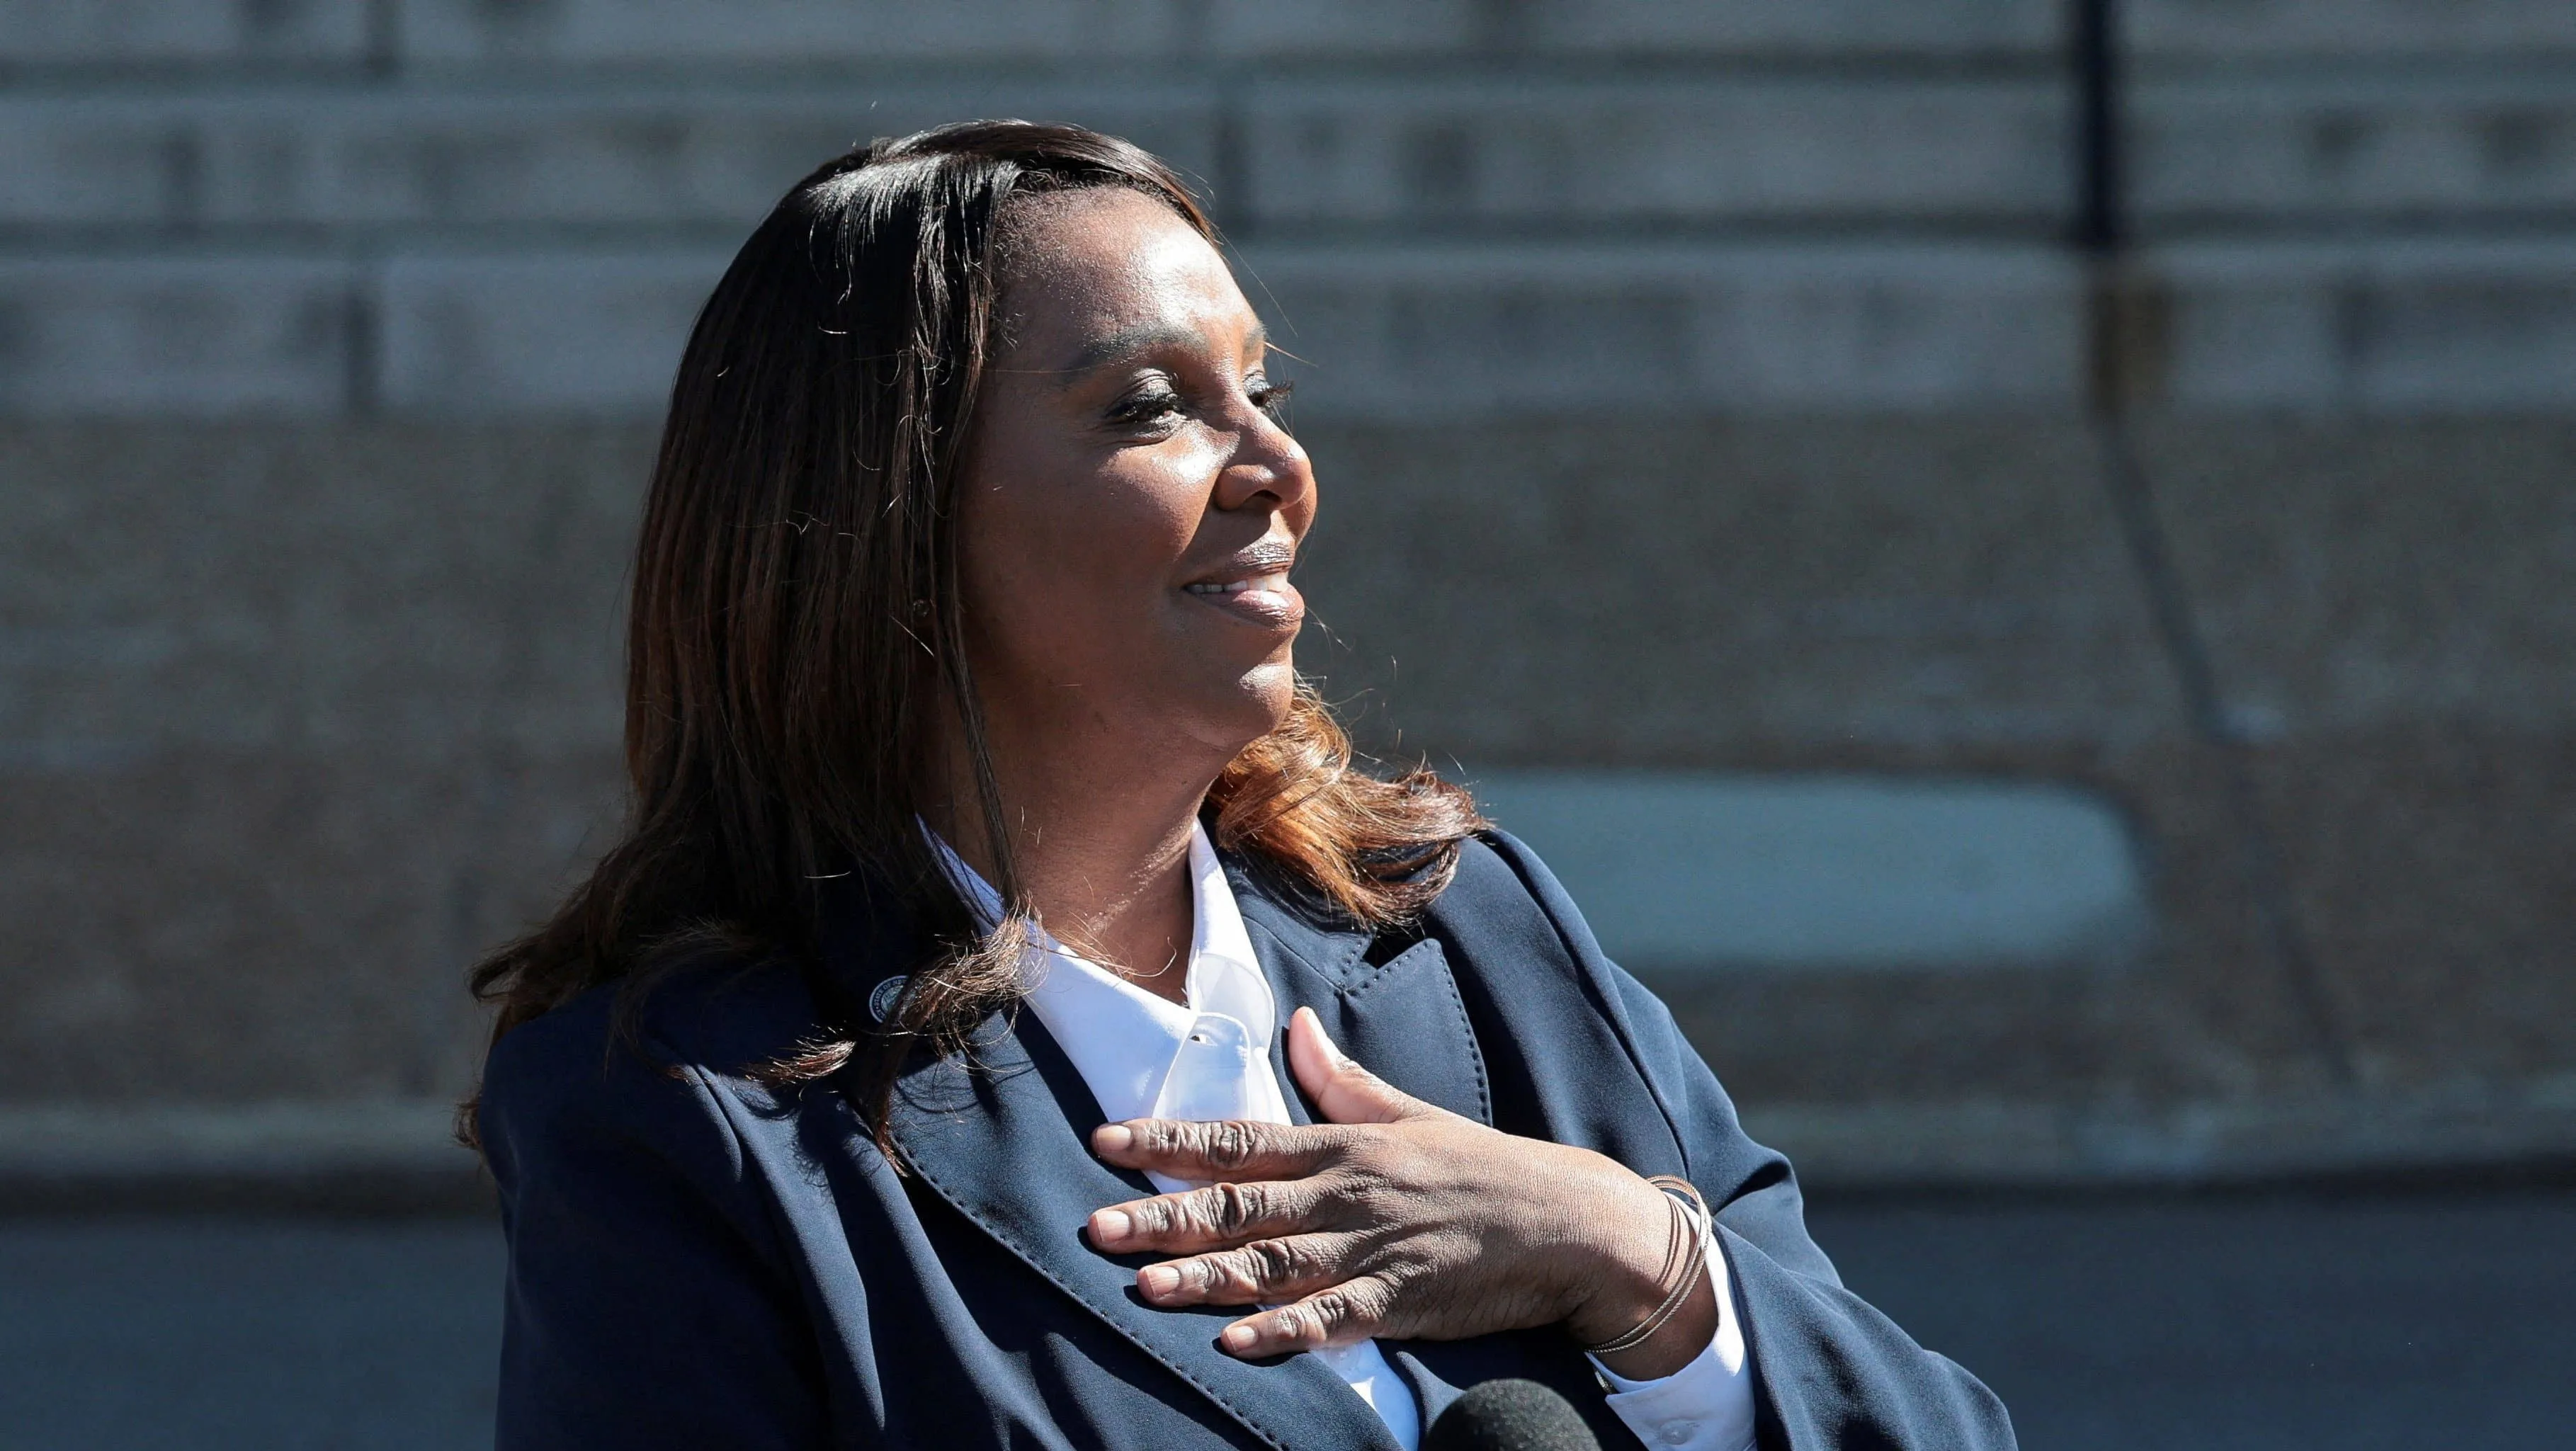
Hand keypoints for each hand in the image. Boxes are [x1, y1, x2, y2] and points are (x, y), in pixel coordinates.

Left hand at [1084, 1008, 1717, 1377]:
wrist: (1568, 1219)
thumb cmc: (1480, 1168)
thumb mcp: (1407, 1112)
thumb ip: (1339, 1079)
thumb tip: (1297, 1025)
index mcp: (1340, 1144)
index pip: (1235, 1138)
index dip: (1167, 1141)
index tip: (1103, 1143)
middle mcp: (1345, 1191)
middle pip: (1237, 1203)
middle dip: (1161, 1214)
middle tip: (1094, 1227)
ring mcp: (1372, 1247)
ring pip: (1273, 1262)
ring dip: (1205, 1276)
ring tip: (1144, 1286)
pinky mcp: (1402, 1299)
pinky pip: (1333, 1319)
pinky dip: (1285, 1331)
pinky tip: (1238, 1342)